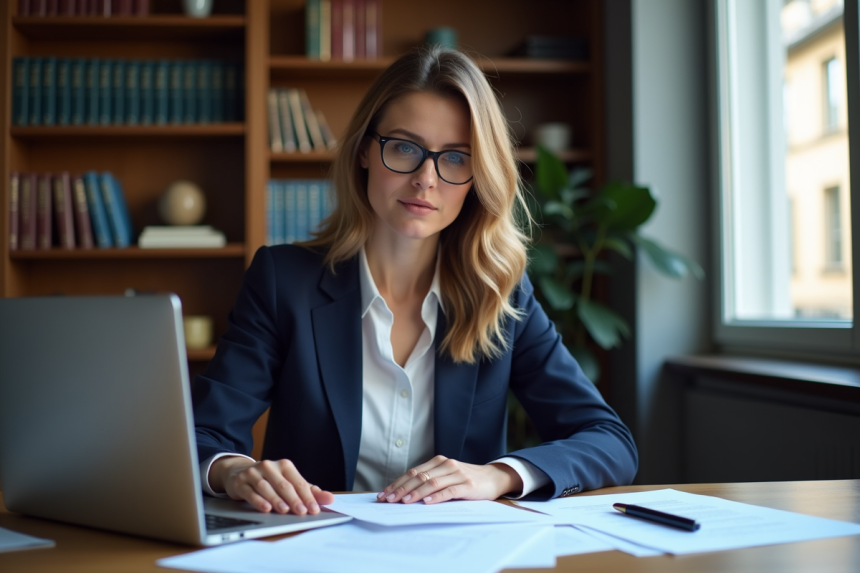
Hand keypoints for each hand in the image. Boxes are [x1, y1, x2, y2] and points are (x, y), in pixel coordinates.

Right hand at [209, 456, 334, 514]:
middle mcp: (269, 466)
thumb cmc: (270, 480)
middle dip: (294, 499)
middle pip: (284, 485)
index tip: (314, 509)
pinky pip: (250, 492)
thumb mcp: (289, 483)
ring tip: (285, 510)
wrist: (240, 473)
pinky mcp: (241, 482)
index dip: (307, 496)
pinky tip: (266, 508)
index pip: (298, 482)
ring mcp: (254, 473)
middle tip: (302, 512)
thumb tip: (330, 498)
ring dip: (276, 500)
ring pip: (267, 487)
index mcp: (284, 465)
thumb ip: (309, 491)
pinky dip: (258, 500)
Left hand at [377, 455, 522, 503]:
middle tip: (388, 500)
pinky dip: (437, 496)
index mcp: (438, 462)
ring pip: (432, 483)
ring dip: (415, 493)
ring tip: (403, 502)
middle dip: (402, 489)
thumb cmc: (466, 480)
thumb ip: (429, 481)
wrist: (493, 478)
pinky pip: (450, 490)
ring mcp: (457, 474)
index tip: (384, 494)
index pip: (413, 472)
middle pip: (419, 477)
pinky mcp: (468, 485)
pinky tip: (427, 502)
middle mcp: (446, 465)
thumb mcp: (447, 476)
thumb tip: (403, 494)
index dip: (397, 483)